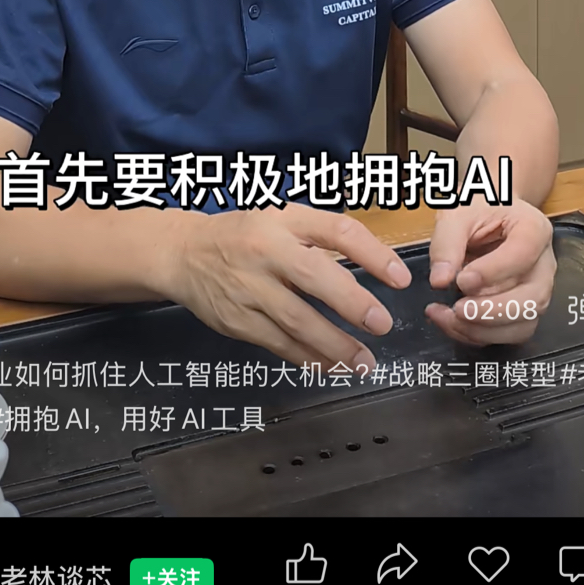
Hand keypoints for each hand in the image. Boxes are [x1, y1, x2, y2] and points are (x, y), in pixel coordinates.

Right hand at [163, 205, 411, 372]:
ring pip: (297, 320)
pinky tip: (331, 367)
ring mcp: (249, 287)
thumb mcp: (282, 217)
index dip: (372, 253)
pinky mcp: (237, 319)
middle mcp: (266, 249)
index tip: (400, 278)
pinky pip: (278, 343)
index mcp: (284, 219)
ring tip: (364, 361)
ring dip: (335, 345)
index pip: (336, 230)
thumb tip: (377, 264)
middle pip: (313, 276)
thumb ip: (322, 236)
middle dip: (351, 302)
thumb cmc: (246, 234)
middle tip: (382, 323)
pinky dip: (308, 358)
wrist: (184, 253)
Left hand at [424, 198, 555, 344]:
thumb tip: (440, 280)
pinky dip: (481, 335)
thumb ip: (447, 243)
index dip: (493, 271)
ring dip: (484, 329)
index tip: (462, 279)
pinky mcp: (524, 310)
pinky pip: (510, 333)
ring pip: (524, 323)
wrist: (491, 213)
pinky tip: (453, 323)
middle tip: (457, 309)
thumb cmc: (479, 209)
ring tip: (447, 317)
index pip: (523, 253)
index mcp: (533, 229)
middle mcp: (544, 263)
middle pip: (533, 297)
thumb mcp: (458, 213)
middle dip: (492, 311)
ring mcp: (537, 289)